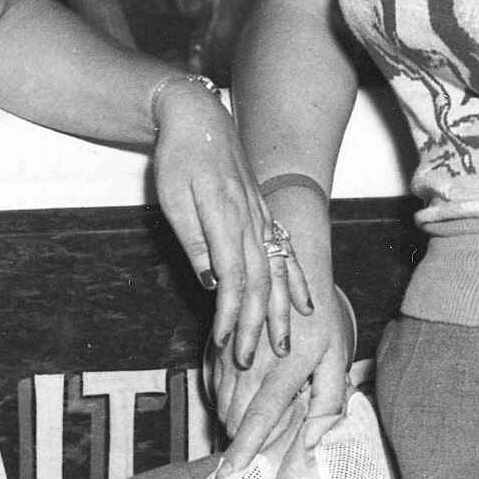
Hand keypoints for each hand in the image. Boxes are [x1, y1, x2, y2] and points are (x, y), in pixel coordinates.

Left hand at [151, 83, 306, 369]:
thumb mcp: (173, 196)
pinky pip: (286, 255)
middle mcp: (251, 220)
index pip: (234, 276)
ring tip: (281, 347)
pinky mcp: (264, 216)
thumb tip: (212, 281)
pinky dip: (296, 283)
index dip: (232, 313)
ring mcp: (262, 218)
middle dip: (257, 325)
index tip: (226, 342)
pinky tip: (305, 306)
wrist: (198, 116)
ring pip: (277, 273)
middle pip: (261, 282)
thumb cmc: (179, 155)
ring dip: (280, 313)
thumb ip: (194, 240)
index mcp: (226, 215)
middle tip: (250, 362)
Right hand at [209, 213, 347, 476]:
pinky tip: (235, 403)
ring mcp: (234, 348)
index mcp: (288, 364)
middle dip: (236, 440)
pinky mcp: (220, 342)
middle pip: (235, 412)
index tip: (229, 473)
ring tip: (243, 435)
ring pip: (222, 398)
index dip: (244, 446)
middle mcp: (255, 357)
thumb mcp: (335, 358)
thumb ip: (328, 402)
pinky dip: (222, 397)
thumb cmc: (320, 318)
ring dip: (230, 420)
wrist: (292, 264)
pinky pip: (214, 380)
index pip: (262, 415)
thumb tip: (312, 442)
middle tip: (245, 463)